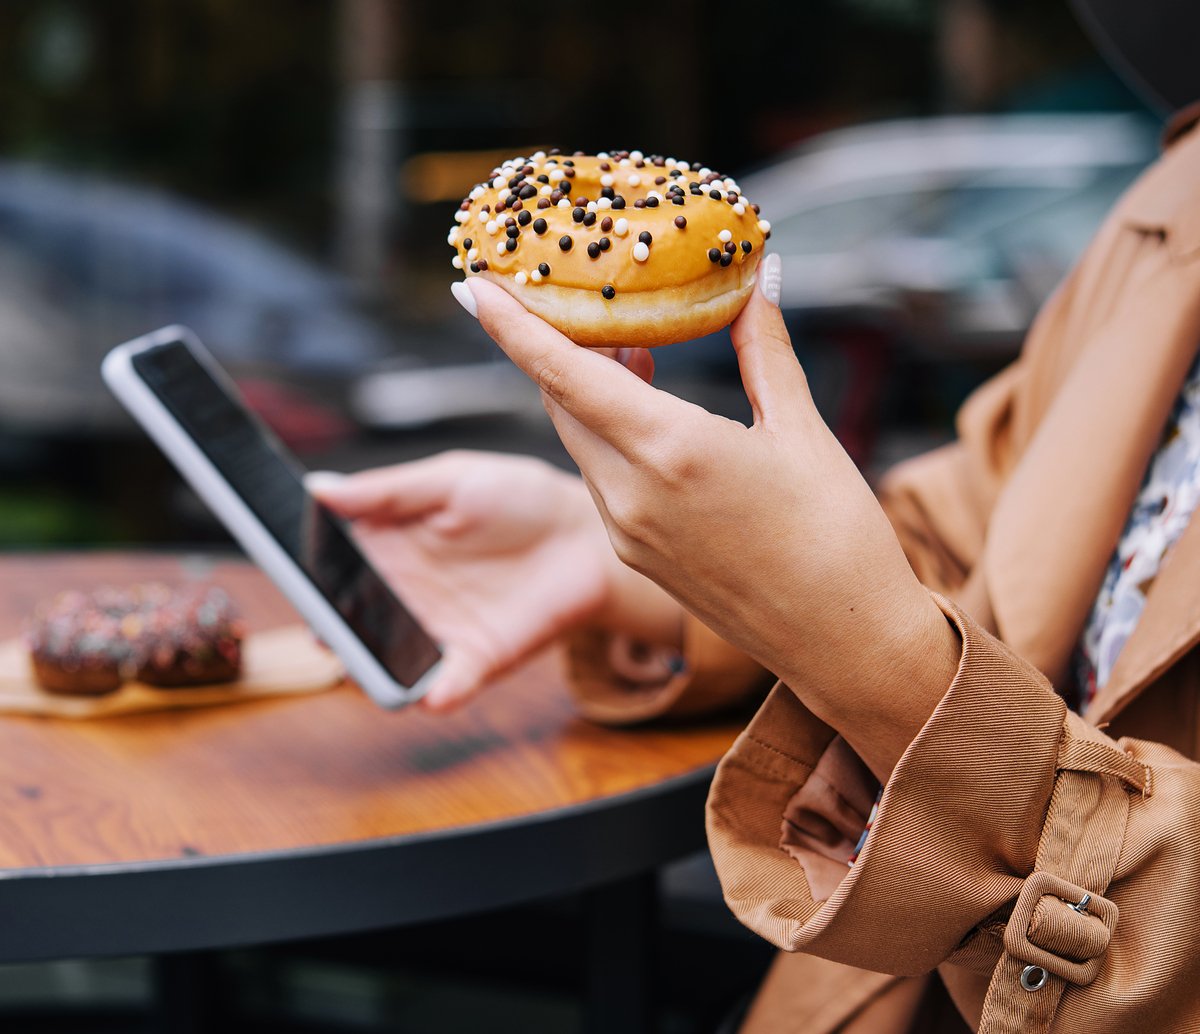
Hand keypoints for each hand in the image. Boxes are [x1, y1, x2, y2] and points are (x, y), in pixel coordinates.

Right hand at [307, 451, 682, 710]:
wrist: (583, 535)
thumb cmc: (516, 498)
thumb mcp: (450, 480)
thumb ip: (387, 491)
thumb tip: (318, 488)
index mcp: (384, 547)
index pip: (330, 568)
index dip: (307, 574)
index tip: (292, 573)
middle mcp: (400, 596)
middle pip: (348, 621)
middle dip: (330, 628)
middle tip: (321, 624)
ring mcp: (435, 632)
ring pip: (386, 661)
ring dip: (371, 668)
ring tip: (362, 663)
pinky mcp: (476, 660)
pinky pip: (447, 685)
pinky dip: (436, 694)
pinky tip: (432, 694)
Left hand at [458, 259, 959, 776]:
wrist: (842, 644)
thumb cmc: (835, 534)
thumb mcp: (802, 430)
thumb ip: (765, 350)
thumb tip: (758, 282)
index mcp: (670, 450)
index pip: (566, 374)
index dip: (514, 327)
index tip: (476, 288)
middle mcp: (631, 493)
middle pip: (561, 402)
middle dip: (562, 348)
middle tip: (591, 302)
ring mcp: (627, 532)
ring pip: (580, 442)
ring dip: (589, 393)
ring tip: (639, 351)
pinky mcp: (635, 557)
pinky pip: (601, 480)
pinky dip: (608, 439)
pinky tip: (650, 421)